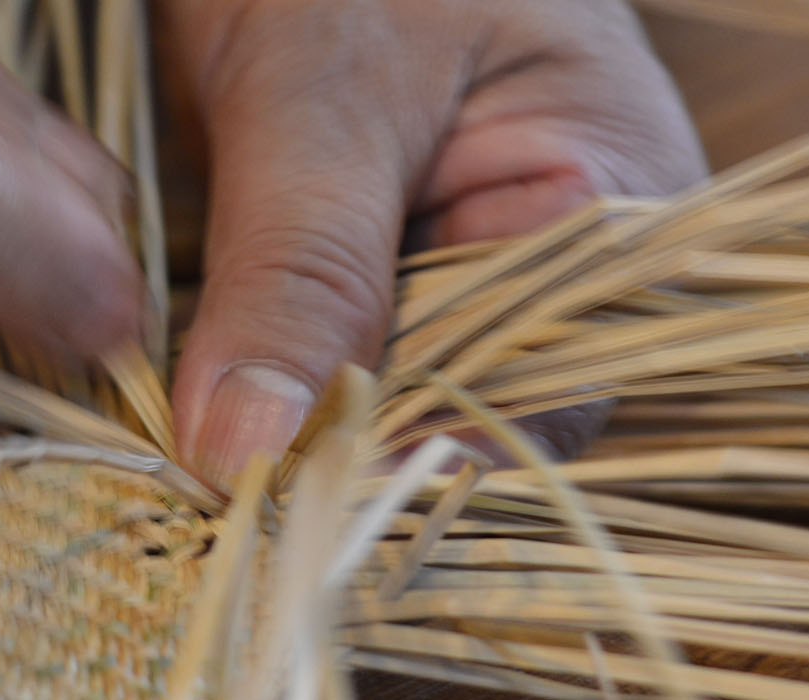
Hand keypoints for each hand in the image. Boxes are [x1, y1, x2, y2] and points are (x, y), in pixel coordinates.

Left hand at [159, 0, 706, 485]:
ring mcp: (452, 267)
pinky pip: (318, 358)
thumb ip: (303, 270)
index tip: (287, 500)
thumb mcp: (328, 92)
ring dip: (282, 426)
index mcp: (616, 207)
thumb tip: (247, 455)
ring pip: (375, 399)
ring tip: (192, 451)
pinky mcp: (367, 267)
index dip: (414, 463)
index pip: (539, 397)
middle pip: (453, 415)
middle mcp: (546, 264)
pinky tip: (192, 402)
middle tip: (212, 488)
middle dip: (333, 456)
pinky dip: (254, 381)